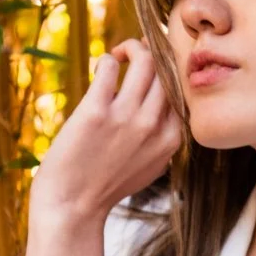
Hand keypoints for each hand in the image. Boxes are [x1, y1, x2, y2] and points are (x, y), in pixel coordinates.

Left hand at [30, 38, 182, 226]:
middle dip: (155, 53)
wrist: (72, 208)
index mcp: (171, 139)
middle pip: (167, 70)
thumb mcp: (149, 167)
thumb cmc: (105, 187)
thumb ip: (161, 139)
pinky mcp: (96, 112)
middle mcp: (153, 126)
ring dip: (133, 47)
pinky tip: (101, 67)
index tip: (157, 70)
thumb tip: (160, 108)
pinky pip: (109, 67)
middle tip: (137, 56)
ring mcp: (126, 118)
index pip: (183, 90)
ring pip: (145, 60)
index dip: (171, 73)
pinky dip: (107, 59)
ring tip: (121, 54)